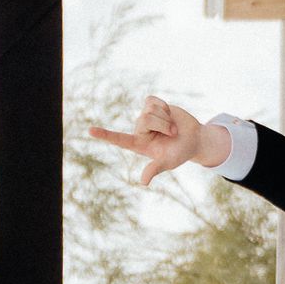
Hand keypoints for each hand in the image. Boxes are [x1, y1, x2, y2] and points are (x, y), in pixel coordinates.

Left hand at [87, 95, 217, 187]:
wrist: (193, 139)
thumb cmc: (179, 154)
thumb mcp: (168, 163)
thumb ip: (154, 169)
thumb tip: (143, 182)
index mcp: (139, 144)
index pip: (119, 140)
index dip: (105, 135)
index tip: (90, 131)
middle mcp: (139, 130)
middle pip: (145, 119)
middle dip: (163, 124)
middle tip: (173, 133)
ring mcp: (145, 116)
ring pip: (150, 109)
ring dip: (166, 118)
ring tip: (172, 127)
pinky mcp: (152, 106)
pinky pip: (153, 101)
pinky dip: (165, 107)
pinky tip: (169, 115)